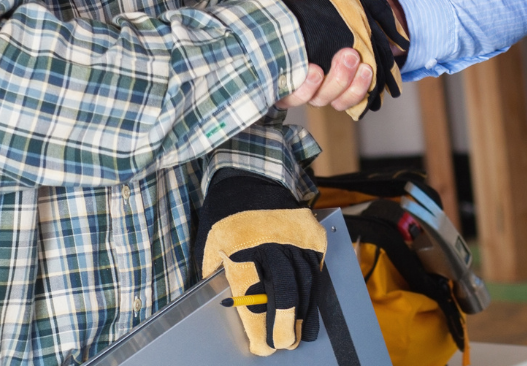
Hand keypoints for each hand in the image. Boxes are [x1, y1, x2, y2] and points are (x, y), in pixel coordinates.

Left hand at [193, 174, 326, 354]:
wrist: (248, 179)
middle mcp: (272, 243)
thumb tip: (234, 312)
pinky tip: (309, 308)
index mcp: (241, 248)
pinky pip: (315, 268)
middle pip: (285, 292)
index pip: (253, 296)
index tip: (262, 347)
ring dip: (304, 312)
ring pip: (305, 283)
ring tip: (301, 334)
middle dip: (286, 324)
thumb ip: (220, 279)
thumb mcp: (211, 248)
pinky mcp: (311, 233)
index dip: (259, 327)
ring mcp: (295, 237)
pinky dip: (313, 290)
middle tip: (285, 344)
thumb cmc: (225, 219)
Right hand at [264, 0, 403, 117]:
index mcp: (278, 48)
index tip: (310, 68)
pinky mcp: (344, 89)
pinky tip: (367, 69)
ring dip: (342, 84)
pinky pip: (347, 103)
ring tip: (356, 56)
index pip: (266, 79)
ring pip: (323, 100)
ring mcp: (320, 84)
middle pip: (295, 98)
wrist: (370, 3)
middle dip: (315, 87)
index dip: (284, 84)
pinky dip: (358, 91)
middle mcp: (296, 72)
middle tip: (343, 54)